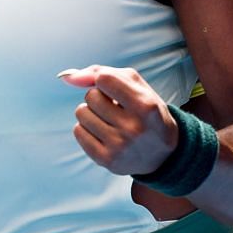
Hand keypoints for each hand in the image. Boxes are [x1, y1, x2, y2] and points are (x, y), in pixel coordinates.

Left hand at [60, 65, 178, 177]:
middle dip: (98, 96)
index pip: (105, 79)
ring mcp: (119, 146)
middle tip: (113, 106)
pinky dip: (86, 128)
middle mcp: (133, 128)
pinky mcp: (106, 160)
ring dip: (90, 112)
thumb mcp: (137, 87)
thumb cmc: (147, 113)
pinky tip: (102, 131)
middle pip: (91, 96)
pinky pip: (78, 132)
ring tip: (107, 119)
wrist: (164, 154)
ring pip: (81, 113)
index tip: (112, 87)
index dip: (103, 79)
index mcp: (145, 106)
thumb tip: (68, 77)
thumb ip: (103, 73)